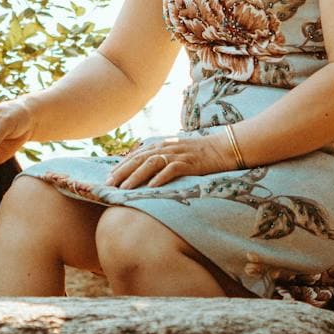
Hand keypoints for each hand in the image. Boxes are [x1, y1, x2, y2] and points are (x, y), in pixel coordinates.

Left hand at [105, 132, 232, 189]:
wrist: (225, 147)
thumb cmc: (200, 153)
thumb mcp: (177, 152)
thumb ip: (162, 158)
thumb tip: (145, 171)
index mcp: (162, 145)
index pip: (137, 155)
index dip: (121, 166)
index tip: (108, 177)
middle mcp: (167, 148)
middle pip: (139, 159)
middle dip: (122, 172)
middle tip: (108, 184)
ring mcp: (178, 155)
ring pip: (151, 163)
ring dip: (136, 176)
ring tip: (124, 188)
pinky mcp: (190, 162)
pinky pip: (172, 169)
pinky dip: (161, 177)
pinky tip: (151, 186)